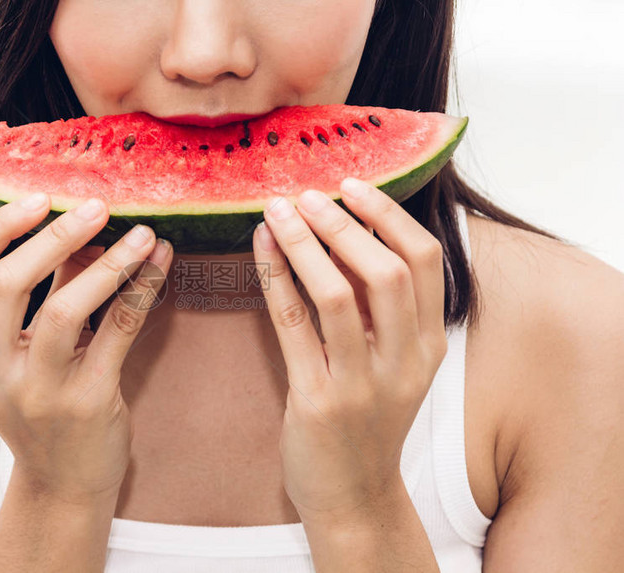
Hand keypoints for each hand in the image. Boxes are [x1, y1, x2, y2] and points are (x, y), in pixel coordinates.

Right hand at [0, 193, 172, 503]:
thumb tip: (81, 228)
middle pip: (5, 283)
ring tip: (143, 234)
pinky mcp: (86, 404)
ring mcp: (36, 393)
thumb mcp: (27, 352)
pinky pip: (119, 332)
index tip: (39, 198)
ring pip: (65, 309)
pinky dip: (142, 290)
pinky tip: (161, 263)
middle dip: (54, 236)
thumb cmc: (45, 407)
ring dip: (109, 263)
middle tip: (97, 207)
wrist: (63, 484)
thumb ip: (44, 293)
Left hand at [253, 178, 448, 524]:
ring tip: (278, 211)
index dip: (389, 215)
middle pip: (386, 271)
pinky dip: (276, 279)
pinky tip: (260, 248)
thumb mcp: (391, 363)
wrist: (354, 494)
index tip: (353, 186)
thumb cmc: (368, 419)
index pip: (425, 260)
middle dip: (344, 223)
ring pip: (336, 295)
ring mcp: (363, 385)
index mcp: (428, 345)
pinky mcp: (319, 402)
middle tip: (307, 195)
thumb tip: (345, 232)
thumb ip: (377, 307)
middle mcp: (405, 362)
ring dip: (305, 244)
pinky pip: (293, 328)